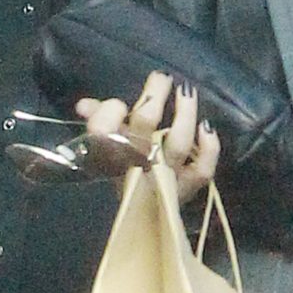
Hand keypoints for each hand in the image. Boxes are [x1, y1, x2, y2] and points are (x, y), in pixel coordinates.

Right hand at [76, 69, 219, 206]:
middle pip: (145, 125)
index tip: (118, 102)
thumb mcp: (106, 147)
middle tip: (162, 77)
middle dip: (154, 96)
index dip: (109, 113)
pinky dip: (209, 148)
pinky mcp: (188, 187)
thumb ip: (98, 122)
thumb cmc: (124, 171)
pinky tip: (206, 126)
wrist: (143, 214)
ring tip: (186, 91)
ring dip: (184, 113)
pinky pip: (202, 169)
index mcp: (112, 156)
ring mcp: (165, 179)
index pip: (104, 131)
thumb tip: (84, 105)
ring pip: (177, 143)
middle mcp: (138, 166)